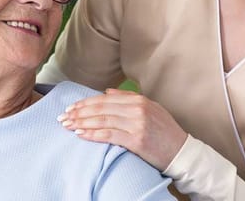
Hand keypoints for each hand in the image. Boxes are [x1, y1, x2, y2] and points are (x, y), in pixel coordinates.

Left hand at [57, 88, 186, 169]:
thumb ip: (128, 99)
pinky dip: (92, 134)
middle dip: (79, 113)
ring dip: (82, 123)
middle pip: (100, 108)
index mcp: (139, 100)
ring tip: (68, 126)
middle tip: (63, 117)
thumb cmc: (164, 132)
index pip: (104, 99)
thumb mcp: (150, 108)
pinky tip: (81, 134)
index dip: (84, 103)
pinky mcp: (137, 140)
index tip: (70, 108)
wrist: (181, 152)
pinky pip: (109, 135)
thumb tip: (106, 92)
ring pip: (102, 120)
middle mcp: (137, 109)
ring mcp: (137, 124)